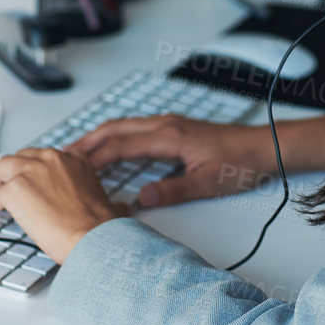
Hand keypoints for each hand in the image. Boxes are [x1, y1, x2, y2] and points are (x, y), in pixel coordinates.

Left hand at [0, 147, 130, 265]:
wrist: (93, 237)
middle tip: (8, 190)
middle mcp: (52, 158)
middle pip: (21, 158)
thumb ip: (111, 202)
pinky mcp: (15, 189)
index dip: (34, 172)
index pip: (45, 158)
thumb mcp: (111, 204)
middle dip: (13, 174)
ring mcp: (31, 171)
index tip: (31, 183)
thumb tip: (120, 210)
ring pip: (3, 169)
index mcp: (74, 159)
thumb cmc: (100, 227)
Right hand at [67, 115, 272, 208]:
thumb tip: (141, 200)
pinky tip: (110, 150)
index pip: (120, 146)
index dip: (93, 158)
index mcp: (169, 136)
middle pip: (115, 129)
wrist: (264, 147)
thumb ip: (173, 191)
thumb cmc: (241, 163)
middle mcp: (165, 125)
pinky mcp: (174, 129)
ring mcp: (168, 124)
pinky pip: (135, 130)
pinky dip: (115, 138)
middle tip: (60, 157)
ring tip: (76, 153)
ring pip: (123, 126)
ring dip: (99, 138)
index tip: (71, 169)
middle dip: (86, 142)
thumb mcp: (207, 184)